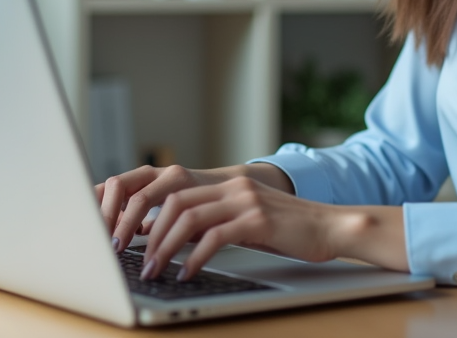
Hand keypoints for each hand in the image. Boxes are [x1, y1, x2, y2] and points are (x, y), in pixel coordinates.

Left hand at [138, 176, 358, 281]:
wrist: (332, 227)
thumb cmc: (287, 230)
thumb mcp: (243, 220)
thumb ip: (209, 221)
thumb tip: (164, 236)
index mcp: (225, 184)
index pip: (170, 189)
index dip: (144, 210)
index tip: (125, 234)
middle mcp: (232, 186)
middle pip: (172, 201)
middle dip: (146, 231)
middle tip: (134, 259)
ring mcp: (245, 200)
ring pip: (188, 217)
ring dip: (165, 247)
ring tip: (154, 270)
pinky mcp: (258, 220)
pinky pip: (216, 237)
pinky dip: (195, 257)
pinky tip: (186, 273)